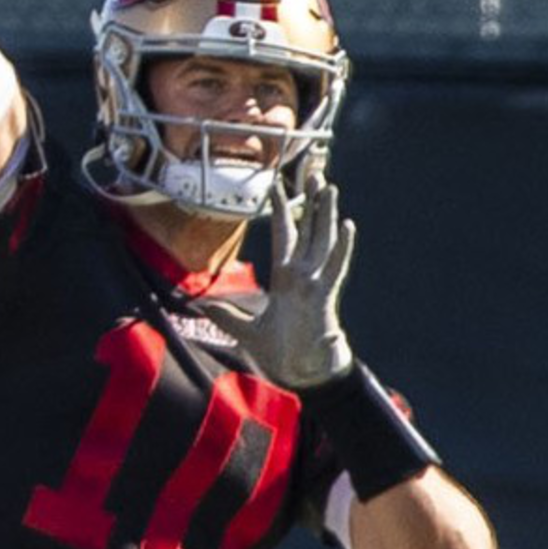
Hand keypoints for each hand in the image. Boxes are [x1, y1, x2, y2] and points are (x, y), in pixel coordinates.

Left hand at [243, 172, 357, 390]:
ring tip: (330, 187)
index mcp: (286, 280)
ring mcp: (315, 284)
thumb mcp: (247, 331)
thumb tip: (200, 305)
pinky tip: (347, 226)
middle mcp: (303, 276)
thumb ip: (227, 316)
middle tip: (315, 172)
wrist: (303, 375)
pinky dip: (341, 247)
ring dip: (326, 214)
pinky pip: (335, 267)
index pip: (284, 236)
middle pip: (308, 230)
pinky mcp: (324, 297)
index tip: (279, 184)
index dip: (282, 210)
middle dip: (311, 201)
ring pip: (322, 241)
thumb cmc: (282, 355)